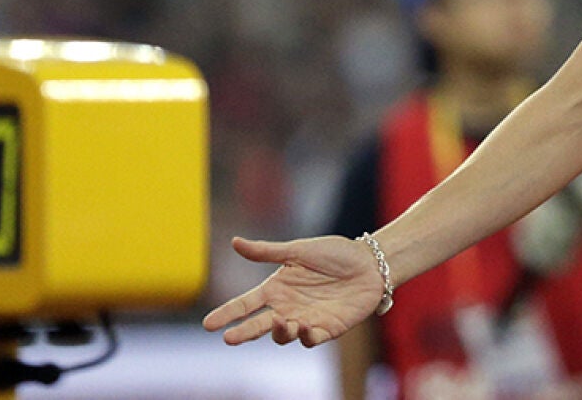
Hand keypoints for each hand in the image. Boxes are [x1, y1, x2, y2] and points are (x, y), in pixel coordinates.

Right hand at [202, 235, 386, 346]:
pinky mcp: (326, 329)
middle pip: (259, 325)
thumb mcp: (299, 250)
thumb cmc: (336, 253)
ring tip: (281, 322)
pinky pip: (310, 339)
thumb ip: (268, 251)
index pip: (245, 304)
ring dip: (279, 332)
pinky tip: (303, 327)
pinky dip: (304, 337)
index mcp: (277, 287)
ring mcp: (305, 319)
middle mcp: (287, 307)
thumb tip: (234, 242)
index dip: (227, 313)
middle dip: (243, 333)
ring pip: (282, 335)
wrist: (372, 263)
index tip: (209, 324)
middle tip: (229, 338)